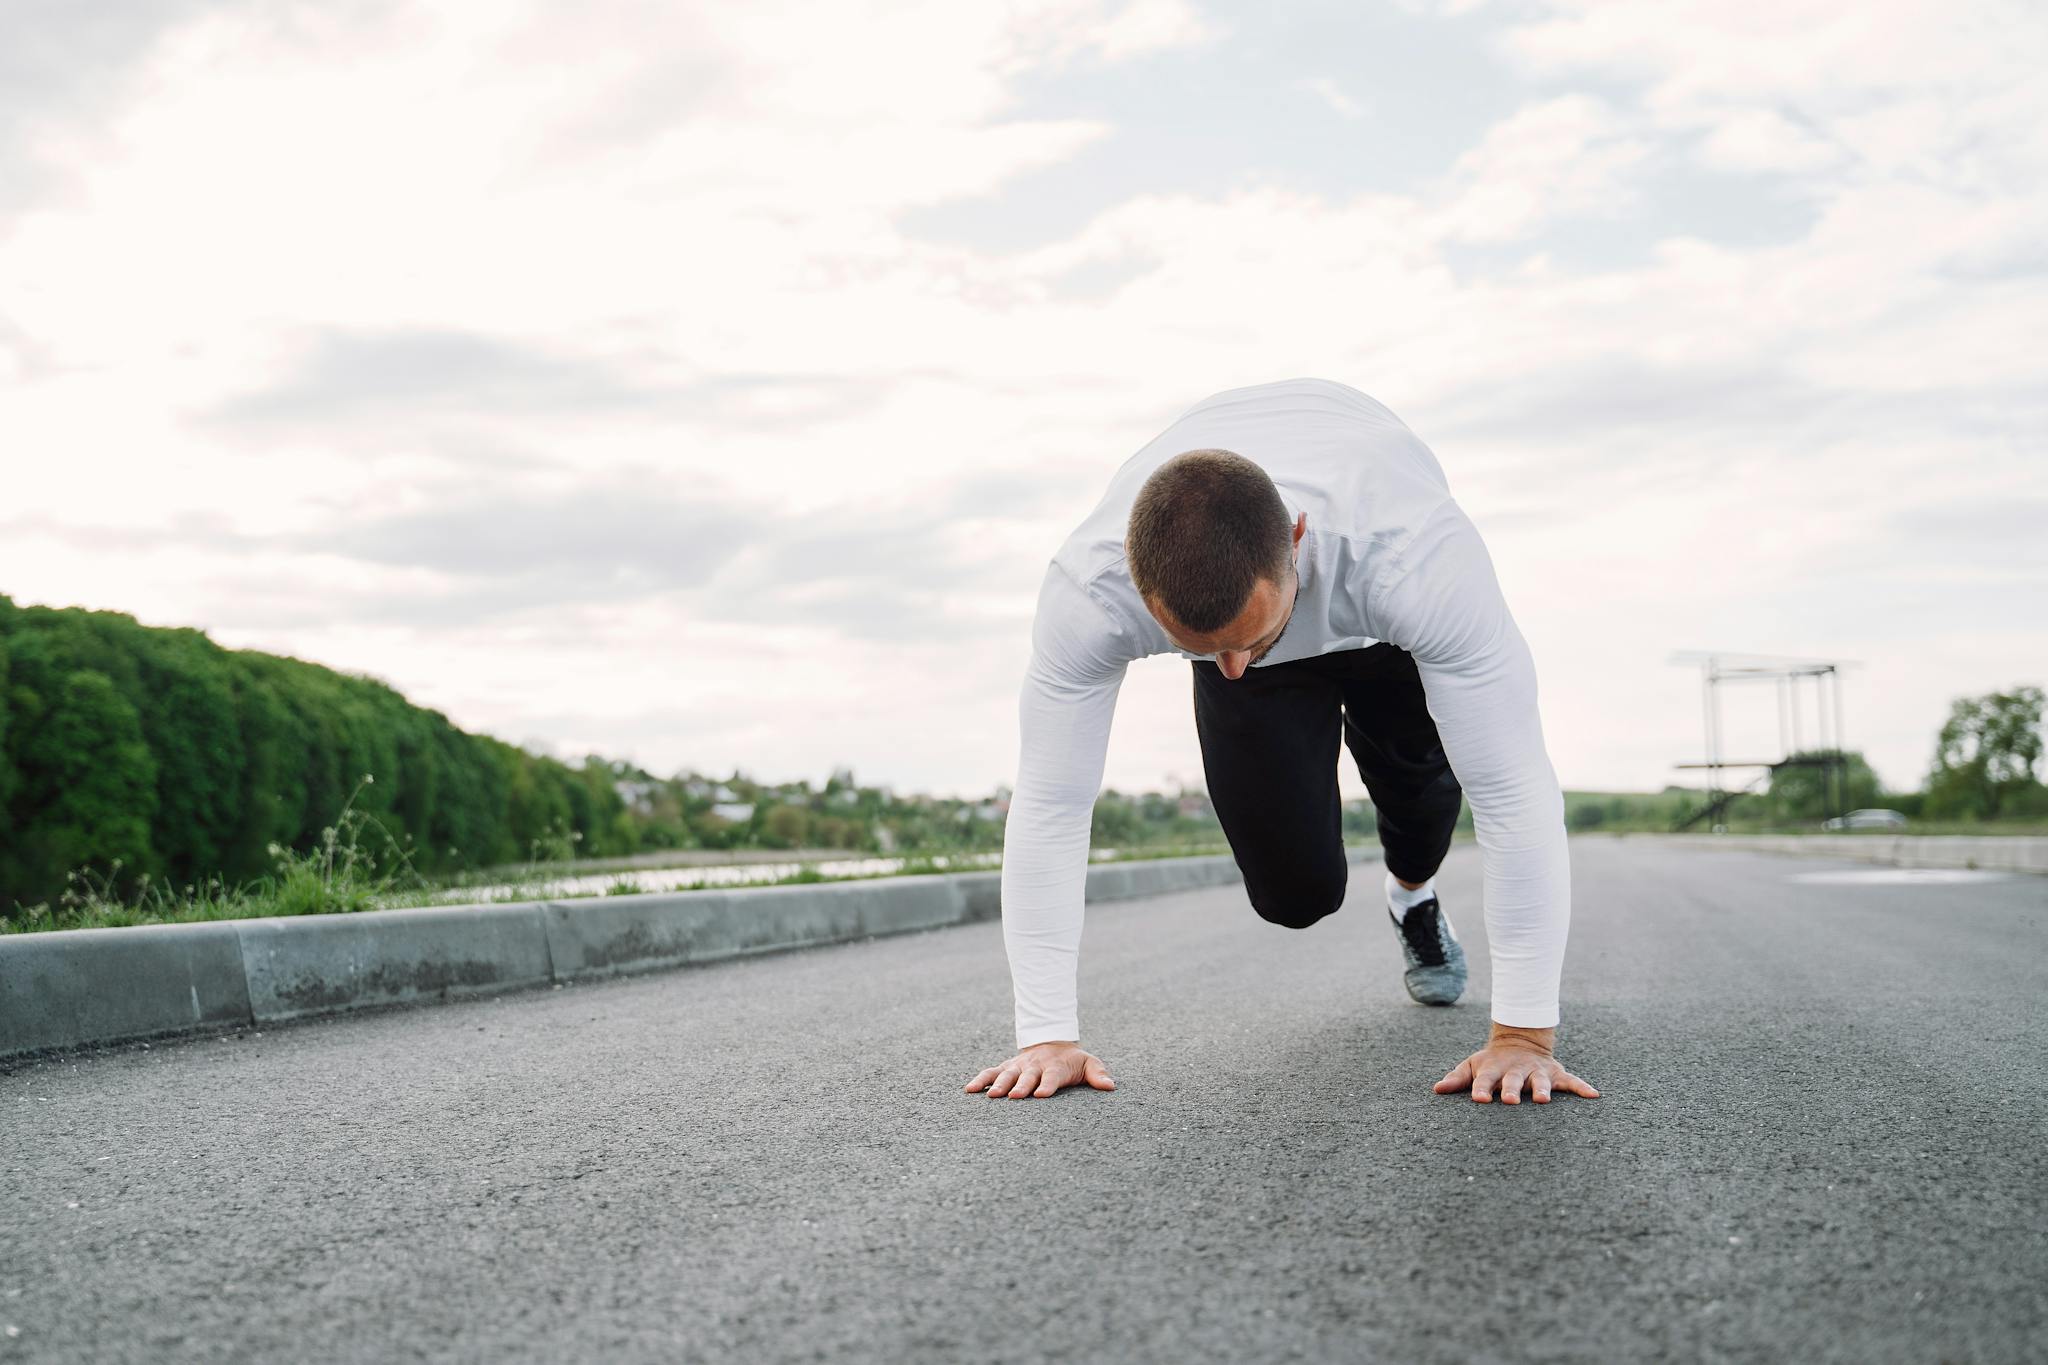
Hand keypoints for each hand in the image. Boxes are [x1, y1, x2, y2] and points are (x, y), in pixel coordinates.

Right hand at [964, 1041, 1115, 1099]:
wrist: (1052, 1042)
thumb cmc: (1072, 1060)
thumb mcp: (1089, 1063)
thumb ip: (1098, 1074)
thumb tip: (1110, 1086)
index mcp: (1055, 1066)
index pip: (1052, 1076)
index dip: (1047, 1084)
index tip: (1041, 1094)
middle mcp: (1035, 1066)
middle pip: (1027, 1076)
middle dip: (1021, 1086)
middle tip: (1014, 1096)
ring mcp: (1018, 1066)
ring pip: (1007, 1074)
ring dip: (999, 1083)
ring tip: (991, 1095)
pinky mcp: (1006, 1067)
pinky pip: (991, 1072)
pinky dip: (980, 1080)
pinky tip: (969, 1090)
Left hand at [1433, 1023, 1599, 1104]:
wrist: (1520, 1042)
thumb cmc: (1492, 1063)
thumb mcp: (1472, 1067)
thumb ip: (1457, 1079)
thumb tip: (1436, 1090)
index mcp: (1493, 1070)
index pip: (1484, 1080)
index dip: (1481, 1088)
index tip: (1478, 1099)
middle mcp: (1516, 1071)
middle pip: (1513, 1081)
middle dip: (1511, 1090)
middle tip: (1509, 1100)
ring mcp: (1536, 1072)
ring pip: (1540, 1081)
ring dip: (1542, 1089)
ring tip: (1543, 1099)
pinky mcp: (1556, 1073)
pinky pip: (1571, 1081)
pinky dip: (1582, 1087)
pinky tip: (1593, 1095)